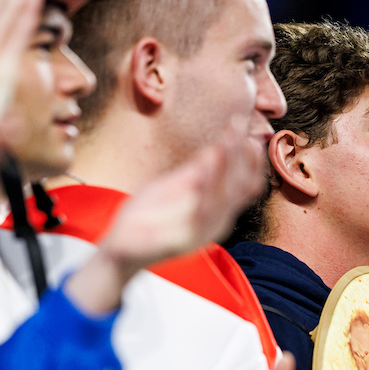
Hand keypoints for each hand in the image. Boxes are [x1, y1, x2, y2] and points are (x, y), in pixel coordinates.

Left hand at [96, 117, 265, 275]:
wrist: (121, 246)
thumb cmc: (147, 216)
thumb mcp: (174, 186)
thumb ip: (196, 171)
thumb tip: (218, 147)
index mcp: (217, 208)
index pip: (245, 180)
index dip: (247, 153)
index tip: (240, 122)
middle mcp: (217, 221)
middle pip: (243, 186)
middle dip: (242, 154)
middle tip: (239, 125)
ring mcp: (204, 231)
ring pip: (226, 195)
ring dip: (227, 165)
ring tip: (227, 139)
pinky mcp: (186, 239)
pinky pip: (203, 210)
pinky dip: (208, 186)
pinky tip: (208, 164)